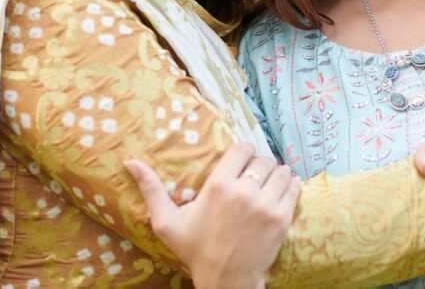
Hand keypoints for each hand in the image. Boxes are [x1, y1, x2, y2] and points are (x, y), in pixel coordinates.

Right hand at [126, 143, 300, 288]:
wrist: (226, 281)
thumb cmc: (195, 250)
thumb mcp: (167, 222)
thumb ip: (151, 189)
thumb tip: (130, 162)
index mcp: (218, 187)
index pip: (242, 149)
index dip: (242, 153)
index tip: (238, 163)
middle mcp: (244, 192)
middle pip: (262, 159)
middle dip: (258, 165)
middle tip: (251, 177)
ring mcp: (266, 205)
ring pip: (280, 170)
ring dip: (275, 173)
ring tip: (267, 183)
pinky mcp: (282, 218)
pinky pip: (294, 186)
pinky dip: (290, 184)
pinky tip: (281, 190)